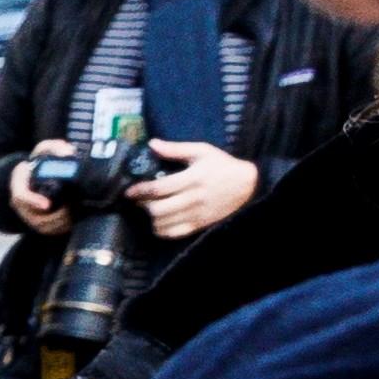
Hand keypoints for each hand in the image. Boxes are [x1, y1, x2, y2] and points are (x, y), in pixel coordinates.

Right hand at [4, 150, 72, 234]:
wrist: (33, 178)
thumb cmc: (39, 164)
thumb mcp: (43, 151)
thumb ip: (54, 147)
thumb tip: (68, 152)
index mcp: (19, 186)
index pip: (20, 197)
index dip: (33, 202)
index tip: (47, 204)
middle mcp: (21, 205)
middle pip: (36, 219)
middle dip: (56, 216)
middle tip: (73, 208)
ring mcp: (29, 216)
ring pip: (45, 227)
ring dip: (61, 223)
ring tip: (76, 213)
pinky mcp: (39, 224)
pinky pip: (51, 231)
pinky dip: (64, 227)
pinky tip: (76, 219)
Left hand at [133, 141, 258, 239]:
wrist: (248, 185)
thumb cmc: (222, 165)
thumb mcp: (202, 151)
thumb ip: (176, 149)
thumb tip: (152, 144)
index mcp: (193, 179)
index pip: (159, 188)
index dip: (140, 191)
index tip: (130, 191)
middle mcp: (193, 199)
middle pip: (158, 210)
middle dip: (144, 205)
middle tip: (141, 200)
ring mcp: (196, 214)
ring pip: (163, 224)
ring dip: (151, 218)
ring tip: (151, 209)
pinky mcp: (199, 225)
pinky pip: (174, 234)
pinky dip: (161, 230)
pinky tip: (160, 221)